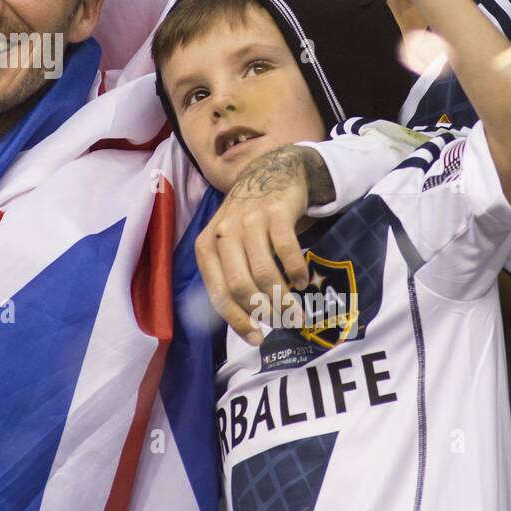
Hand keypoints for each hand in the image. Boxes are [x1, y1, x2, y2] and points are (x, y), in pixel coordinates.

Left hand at [194, 146, 318, 345]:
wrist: (272, 172)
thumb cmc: (249, 219)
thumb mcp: (229, 243)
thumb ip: (230, 273)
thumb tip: (245, 321)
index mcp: (207, 245)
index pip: (218, 292)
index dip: (237, 320)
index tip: (257, 338)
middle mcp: (224, 232)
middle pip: (239, 285)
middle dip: (262, 311)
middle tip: (283, 323)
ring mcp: (249, 220)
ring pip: (263, 271)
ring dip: (282, 297)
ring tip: (296, 308)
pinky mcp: (275, 211)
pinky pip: (285, 250)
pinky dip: (296, 270)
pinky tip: (303, 280)